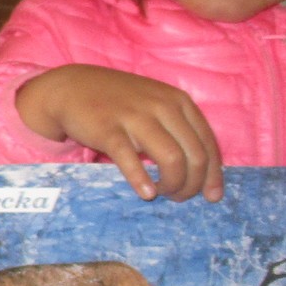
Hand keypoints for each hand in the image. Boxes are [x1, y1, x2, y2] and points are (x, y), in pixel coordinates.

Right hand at [14, 64, 223, 201]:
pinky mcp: (109, 130)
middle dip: (192, 184)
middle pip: (194, 155)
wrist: (72, 88)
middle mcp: (162, 107)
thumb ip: (177, 128)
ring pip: (171, 159)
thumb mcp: (155, 104)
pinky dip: (142, 181)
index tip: (211, 197)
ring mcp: (136, 118)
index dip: (213, 174)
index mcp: (179, 101)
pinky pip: (131, 160)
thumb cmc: (118, 101)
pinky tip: (146, 193)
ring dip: (173, 184)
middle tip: (180, 197)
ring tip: (163, 193)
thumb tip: (201, 169)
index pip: (207, 143)